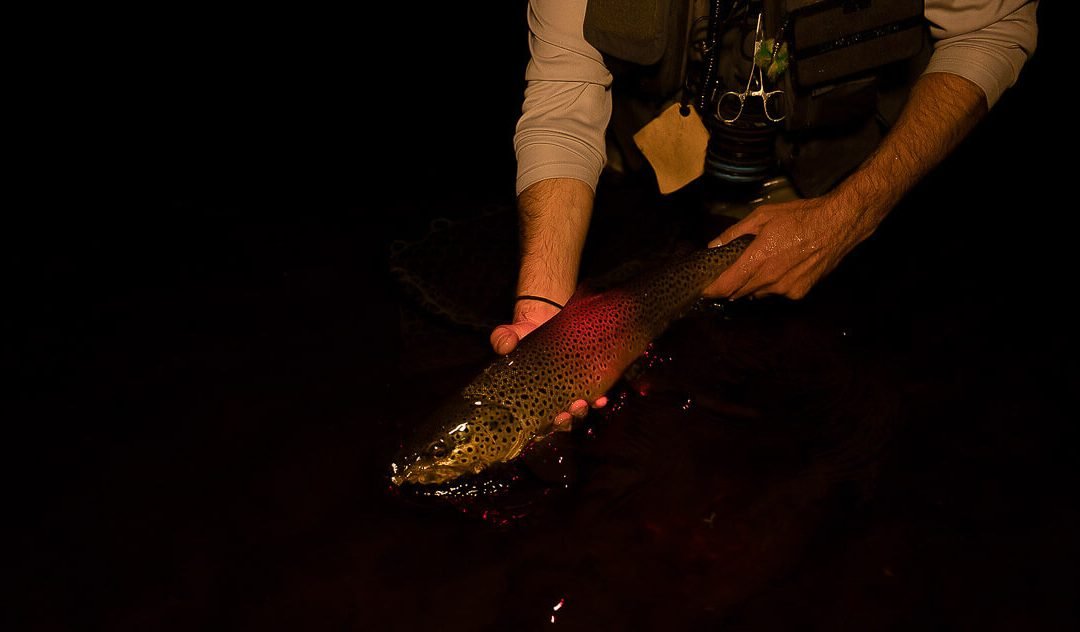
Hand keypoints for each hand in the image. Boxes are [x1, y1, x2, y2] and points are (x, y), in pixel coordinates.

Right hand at [489, 298, 606, 430]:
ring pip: (578, 412)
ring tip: (581, 404)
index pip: (534, 423)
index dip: (539, 430)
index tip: (541, 425)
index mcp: (531, 397)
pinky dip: (599, 400)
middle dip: (563, 423)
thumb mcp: (511, 334)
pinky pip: (596, 394)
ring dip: (580, 412)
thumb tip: (505, 345)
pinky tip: (600, 398)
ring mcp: (571, 390)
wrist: (549, 316)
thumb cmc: (525, 332)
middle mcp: (552, 398)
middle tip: (563, 415)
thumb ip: (503, 339)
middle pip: (559, 422)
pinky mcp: (588, 379)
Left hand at [703, 195, 874, 299]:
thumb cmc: (799, 216)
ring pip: (757, 293)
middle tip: (730, 271)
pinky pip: (776, 293)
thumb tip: (713, 246)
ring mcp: (785, 289)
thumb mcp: (762, 216)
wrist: (838, 225)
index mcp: (758, 259)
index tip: (701, 289)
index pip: (725, 286)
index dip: (710, 290)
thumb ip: (734, 234)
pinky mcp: (799, 293)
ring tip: (762, 263)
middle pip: (738, 292)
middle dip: (730, 284)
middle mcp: (770, 279)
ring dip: (752, 284)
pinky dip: (773, 284)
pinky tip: (782, 267)